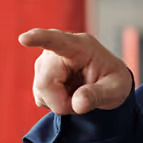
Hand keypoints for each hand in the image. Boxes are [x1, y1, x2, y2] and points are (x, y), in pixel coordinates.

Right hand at [19, 28, 133, 115]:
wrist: (108, 82)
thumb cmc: (114, 80)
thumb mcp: (117, 89)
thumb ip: (99, 95)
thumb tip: (77, 104)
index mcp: (80, 46)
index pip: (57, 40)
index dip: (39, 39)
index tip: (24, 38)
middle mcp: (57, 52)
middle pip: (46, 83)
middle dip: (62, 102)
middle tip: (84, 102)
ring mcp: (45, 63)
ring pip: (42, 93)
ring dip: (61, 102)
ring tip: (80, 93)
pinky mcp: (40, 75)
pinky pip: (41, 98)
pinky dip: (56, 103)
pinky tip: (69, 93)